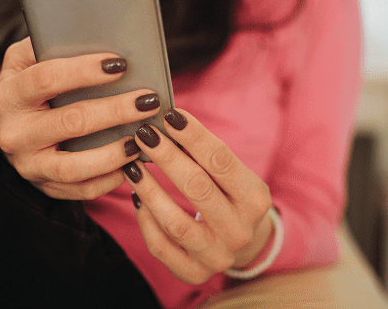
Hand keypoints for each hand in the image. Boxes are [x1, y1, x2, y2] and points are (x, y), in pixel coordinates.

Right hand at [0, 38, 161, 199]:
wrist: (6, 129)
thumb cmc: (29, 87)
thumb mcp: (27, 60)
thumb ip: (50, 45)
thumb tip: (95, 32)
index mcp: (9, 94)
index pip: (46, 79)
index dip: (84, 71)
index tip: (120, 64)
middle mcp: (15, 133)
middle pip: (70, 122)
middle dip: (115, 111)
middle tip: (148, 101)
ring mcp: (28, 165)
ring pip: (74, 167)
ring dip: (114, 153)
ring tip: (143, 137)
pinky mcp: (44, 187)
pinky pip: (81, 190)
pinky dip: (109, 179)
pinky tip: (132, 162)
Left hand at [125, 108, 274, 283]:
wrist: (244, 243)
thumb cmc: (230, 197)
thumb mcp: (232, 175)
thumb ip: (204, 154)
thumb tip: (166, 120)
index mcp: (255, 199)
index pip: (221, 161)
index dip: (193, 136)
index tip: (169, 114)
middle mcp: (239, 230)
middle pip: (197, 187)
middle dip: (167, 156)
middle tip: (144, 133)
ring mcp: (217, 256)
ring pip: (175, 221)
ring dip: (149, 189)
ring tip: (132, 165)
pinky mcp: (194, 273)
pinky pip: (161, 247)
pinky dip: (145, 220)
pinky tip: (135, 197)